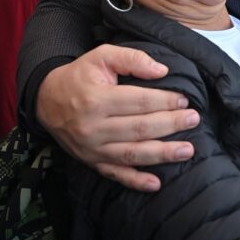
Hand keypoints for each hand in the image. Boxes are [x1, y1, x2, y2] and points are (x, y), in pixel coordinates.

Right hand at [36, 44, 199, 190]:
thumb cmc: (80, 76)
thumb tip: (161, 71)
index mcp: (96, 99)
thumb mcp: (101, 56)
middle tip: (194, 119)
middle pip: (140, 129)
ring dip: (162, 154)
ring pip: (132, 154)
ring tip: (187, 150)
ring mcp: (92, 149)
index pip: (139, 102)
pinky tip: (156, 184)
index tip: (184, 100)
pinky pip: (115, 175)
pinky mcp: (91, 162)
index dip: (164, 101)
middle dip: (170, 124)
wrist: (46, 100)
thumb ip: (132, 59)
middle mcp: (94, 127)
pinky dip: (136, 181)